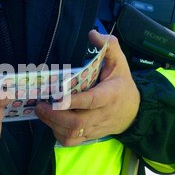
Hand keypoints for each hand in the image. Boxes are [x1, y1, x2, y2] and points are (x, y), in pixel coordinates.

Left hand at [35, 30, 139, 146]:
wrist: (134, 112)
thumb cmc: (122, 84)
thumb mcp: (120, 63)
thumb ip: (109, 46)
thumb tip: (92, 33)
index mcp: (110, 95)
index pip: (91, 100)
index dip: (73, 101)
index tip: (57, 96)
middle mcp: (102, 114)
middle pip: (77, 122)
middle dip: (55, 115)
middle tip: (40, 105)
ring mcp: (95, 127)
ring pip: (72, 133)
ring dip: (53, 124)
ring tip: (41, 112)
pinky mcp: (90, 135)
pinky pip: (72, 141)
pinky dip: (58, 134)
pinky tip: (51, 123)